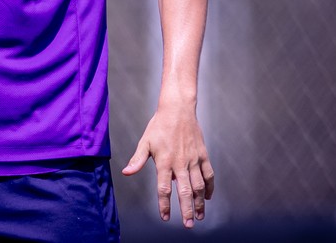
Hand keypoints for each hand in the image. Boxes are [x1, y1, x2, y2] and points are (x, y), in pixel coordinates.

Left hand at [122, 104, 214, 227]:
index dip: (164, 205)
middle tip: (188, 225)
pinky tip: (208, 197)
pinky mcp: (203, 155)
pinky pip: (209, 175)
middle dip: (187, 211)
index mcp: (165, 162)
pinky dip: (209, 187)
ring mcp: (194, 160)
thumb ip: (137, 160)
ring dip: (199, 203)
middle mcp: (181, 163)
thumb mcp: (145, 142)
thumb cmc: (159, 126)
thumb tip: (126, 172)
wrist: (178, 109)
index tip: (165, 218)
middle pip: (185, 192)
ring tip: (199, 216)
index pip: (164, 189)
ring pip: (199, 186)